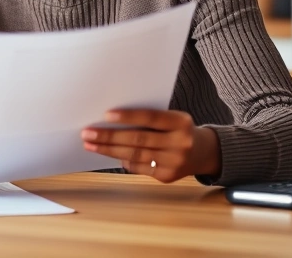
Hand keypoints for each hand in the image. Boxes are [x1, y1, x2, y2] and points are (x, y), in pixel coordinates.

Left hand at [81, 109, 220, 182]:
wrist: (203, 152)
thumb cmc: (178, 130)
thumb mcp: (171, 118)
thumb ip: (149, 119)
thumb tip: (110, 121)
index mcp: (181, 122)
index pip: (150, 117)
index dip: (127, 116)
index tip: (105, 115)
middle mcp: (180, 142)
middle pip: (139, 139)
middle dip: (109, 136)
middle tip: (88, 133)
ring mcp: (175, 162)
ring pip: (135, 155)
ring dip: (109, 150)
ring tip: (90, 145)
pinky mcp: (168, 176)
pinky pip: (140, 167)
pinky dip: (123, 160)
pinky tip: (109, 154)